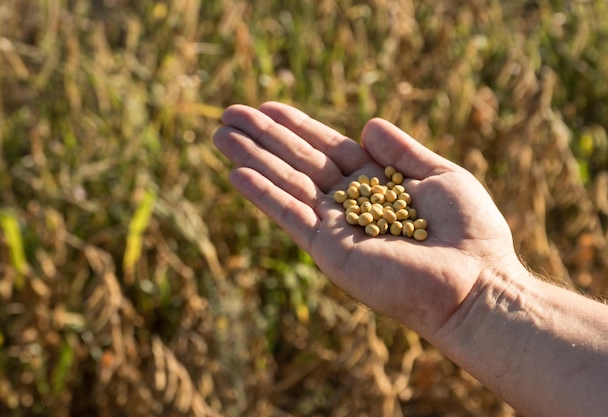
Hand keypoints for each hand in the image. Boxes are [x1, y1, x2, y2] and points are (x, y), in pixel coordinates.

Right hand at [213, 102, 522, 340]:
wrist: (476, 283)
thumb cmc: (469, 231)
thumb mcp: (440, 175)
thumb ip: (401, 150)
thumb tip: (366, 124)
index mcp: (375, 184)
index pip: (326, 148)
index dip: (296, 127)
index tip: (267, 108)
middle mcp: (349, 204)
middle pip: (298, 162)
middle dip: (263, 138)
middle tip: (228, 113)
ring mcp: (336, 227)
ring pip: (285, 184)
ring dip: (252, 159)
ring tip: (219, 135)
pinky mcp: (329, 250)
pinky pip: (290, 215)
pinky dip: (263, 195)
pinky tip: (236, 173)